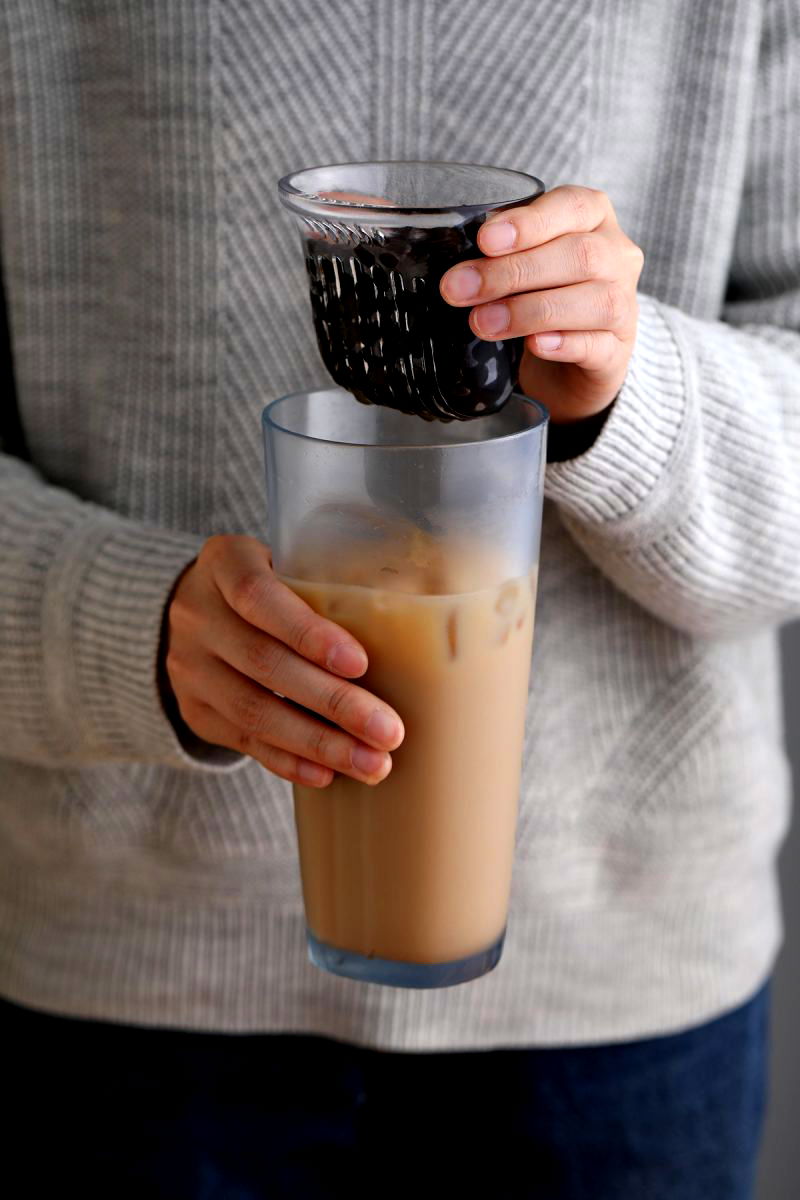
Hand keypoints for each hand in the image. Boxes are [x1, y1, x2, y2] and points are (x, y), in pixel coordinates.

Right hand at [163, 535, 404, 787]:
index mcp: (224, 562)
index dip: (307, 632)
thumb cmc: (276, 583)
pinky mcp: (194, 710)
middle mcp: (196, 613)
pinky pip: (243, 740)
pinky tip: (328, 774)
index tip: (360, 663)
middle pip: (264, 663)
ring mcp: (188, 665)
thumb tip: (427, 613)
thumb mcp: (289, 562)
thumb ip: (333, 578)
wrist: (199, 610)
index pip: (258, 596)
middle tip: (389, 731)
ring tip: (371, 763)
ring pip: (254, 711)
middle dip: (333, 703)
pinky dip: (288, 760)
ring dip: (318, 743)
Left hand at [439, 185, 644, 423]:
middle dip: (513, 271)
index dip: (530, 223)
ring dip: (530, 311)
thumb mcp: (518, 263)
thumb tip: (428, 242)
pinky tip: (535, 345)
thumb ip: (491, 251)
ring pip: (594, 301)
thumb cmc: (540, 297)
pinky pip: (597, 345)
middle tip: (460, 289)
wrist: (570, 361)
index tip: (485, 240)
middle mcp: (617, 258)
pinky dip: (563, 344)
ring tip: (483, 323)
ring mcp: (624, 307)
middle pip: (579, 255)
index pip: (574, 206)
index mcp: (593, 220)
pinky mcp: (616, 353)